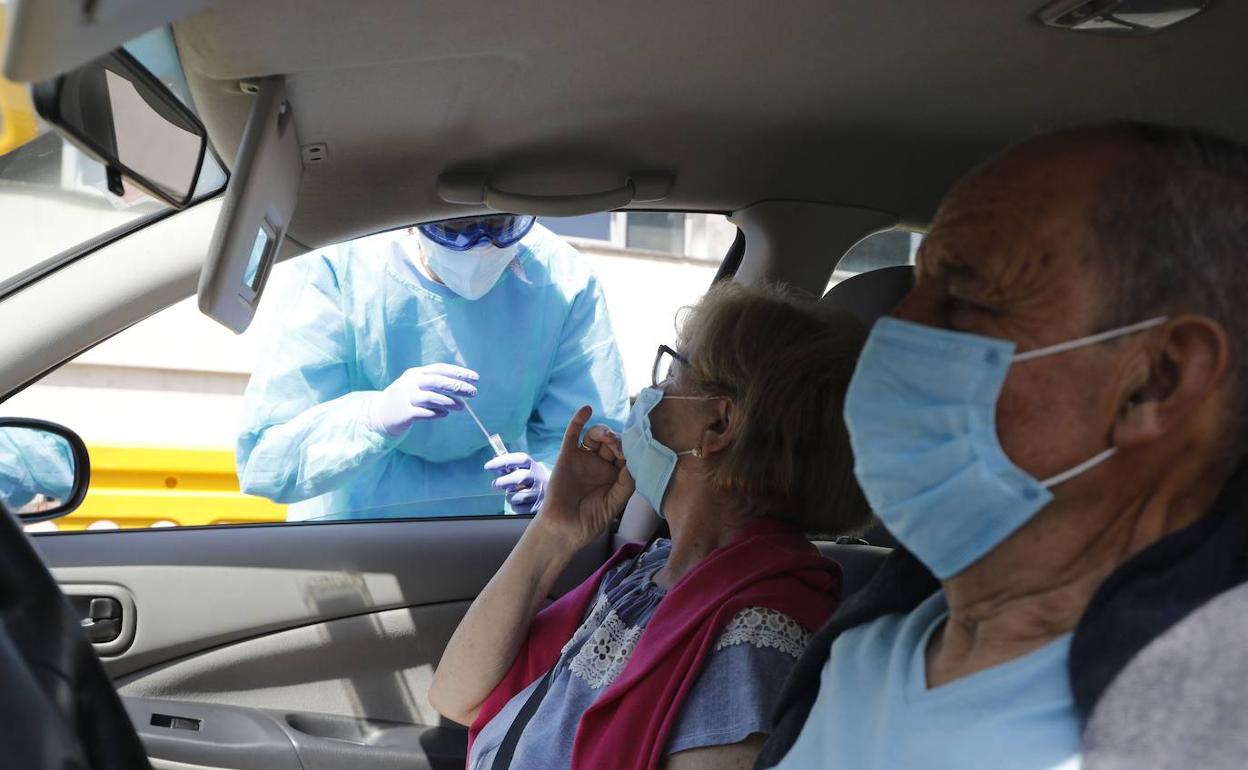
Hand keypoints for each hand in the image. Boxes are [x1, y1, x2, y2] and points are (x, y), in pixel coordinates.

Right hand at [367, 364, 479, 436]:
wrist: (380, 413)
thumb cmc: (406, 399)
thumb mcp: (417, 386)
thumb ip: (436, 385)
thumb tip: (463, 388)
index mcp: (416, 373)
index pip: (440, 369)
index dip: (458, 372)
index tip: (475, 378)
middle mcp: (410, 383)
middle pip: (437, 381)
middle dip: (458, 386)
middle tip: (474, 393)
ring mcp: (406, 397)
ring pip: (431, 397)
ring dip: (450, 402)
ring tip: (462, 407)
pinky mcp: (404, 413)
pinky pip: (424, 413)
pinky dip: (437, 413)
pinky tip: (445, 414)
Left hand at [484, 452, 549, 513]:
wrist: (557, 494)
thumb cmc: (533, 480)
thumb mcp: (526, 469)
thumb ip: (510, 467)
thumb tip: (493, 463)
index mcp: (534, 466)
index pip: (520, 459)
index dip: (503, 461)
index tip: (488, 466)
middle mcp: (539, 478)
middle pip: (519, 477)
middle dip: (503, 481)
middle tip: (496, 484)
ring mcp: (540, 493)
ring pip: (518, 496)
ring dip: (510, 496)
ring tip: (511, 495)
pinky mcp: (539, 507)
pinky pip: (520, 509)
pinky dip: (515, 507)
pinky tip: (519, 503)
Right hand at [534, 406, 634, 553]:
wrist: (564, 530)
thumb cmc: (590, 520)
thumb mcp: (615, 504)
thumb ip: (626, 484)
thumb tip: (633, 462)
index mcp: (615, 475)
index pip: (627, 454)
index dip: (631, 450)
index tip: (632, 453)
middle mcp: (600, 464)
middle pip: (613, 442)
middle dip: (618, 441)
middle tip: (616, 447)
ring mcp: (584, 458)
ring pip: (596, 436)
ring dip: (604, 432)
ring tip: (606, 438)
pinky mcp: (567, 456)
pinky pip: (573, 434)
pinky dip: (578, 420)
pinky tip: (586, 410)